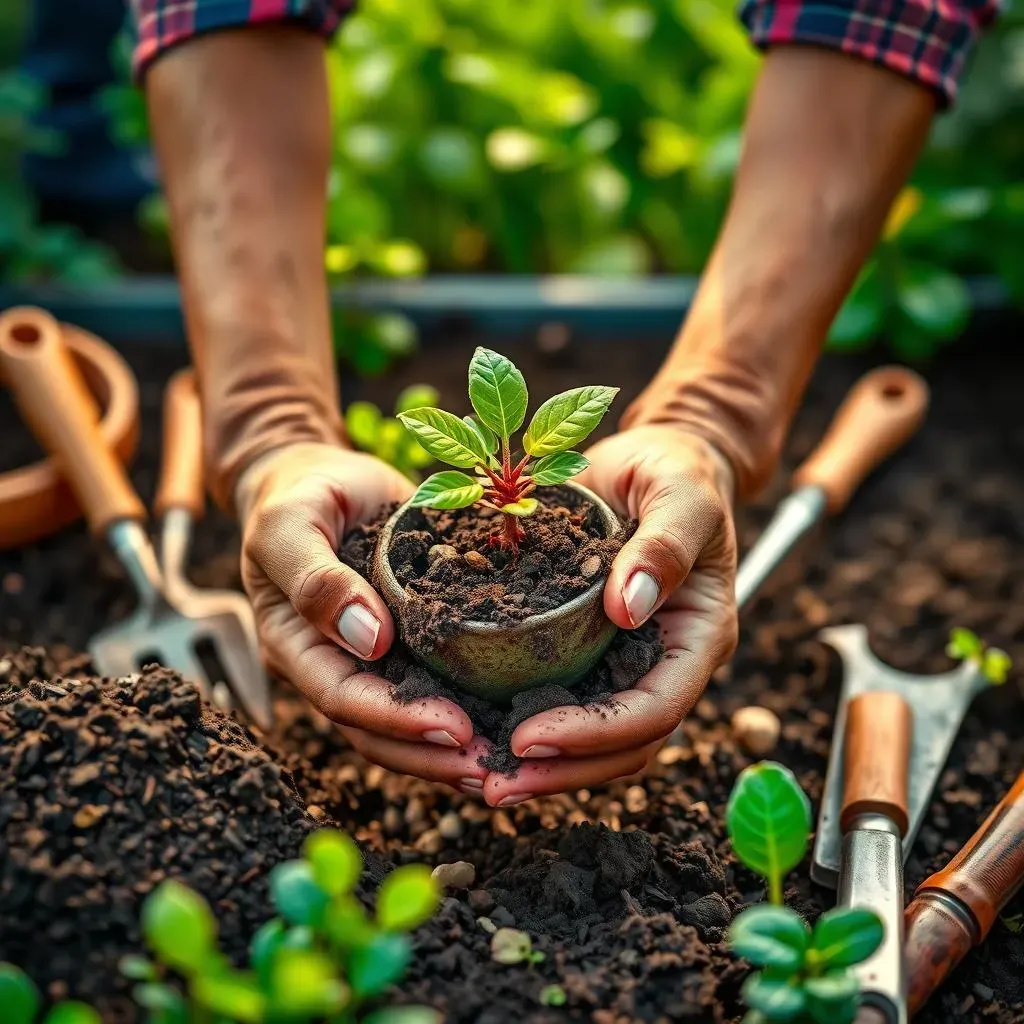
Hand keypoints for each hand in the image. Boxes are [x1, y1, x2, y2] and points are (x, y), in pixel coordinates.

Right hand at [236, 443, 489, 791]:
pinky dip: (470, 703)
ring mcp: (372, 656)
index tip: (455, 728)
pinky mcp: (409, 639)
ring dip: (452, 748)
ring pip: (407, 719)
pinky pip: (436, 681)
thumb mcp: (290, 524)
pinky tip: (512, 717)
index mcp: (295, 644)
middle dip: (432, 755)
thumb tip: (369, 638)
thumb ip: (315, 578)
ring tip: (507, 762)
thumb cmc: (297, 496)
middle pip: (377, 729)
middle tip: (492, 767)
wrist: (319, 477)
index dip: (396, 719)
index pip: (342, 698)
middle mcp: (335, 663)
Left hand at [482, 425, 738, 806]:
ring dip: (541, 768)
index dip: (595, 734)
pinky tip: (477, 730)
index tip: (529, 738)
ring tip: (476, 775)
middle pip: (622, 745)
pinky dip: (526, 725)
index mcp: (698, 638)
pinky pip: (564, 702)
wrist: (655, 460)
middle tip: (490, 784)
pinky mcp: (589, 652)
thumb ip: (664, 545)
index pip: (655, 709)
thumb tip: (628, 609)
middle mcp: (663, 663)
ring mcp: (626, 662)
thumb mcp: (680, 494)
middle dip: (561, 772)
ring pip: (593, 740)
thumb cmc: (676, 472)